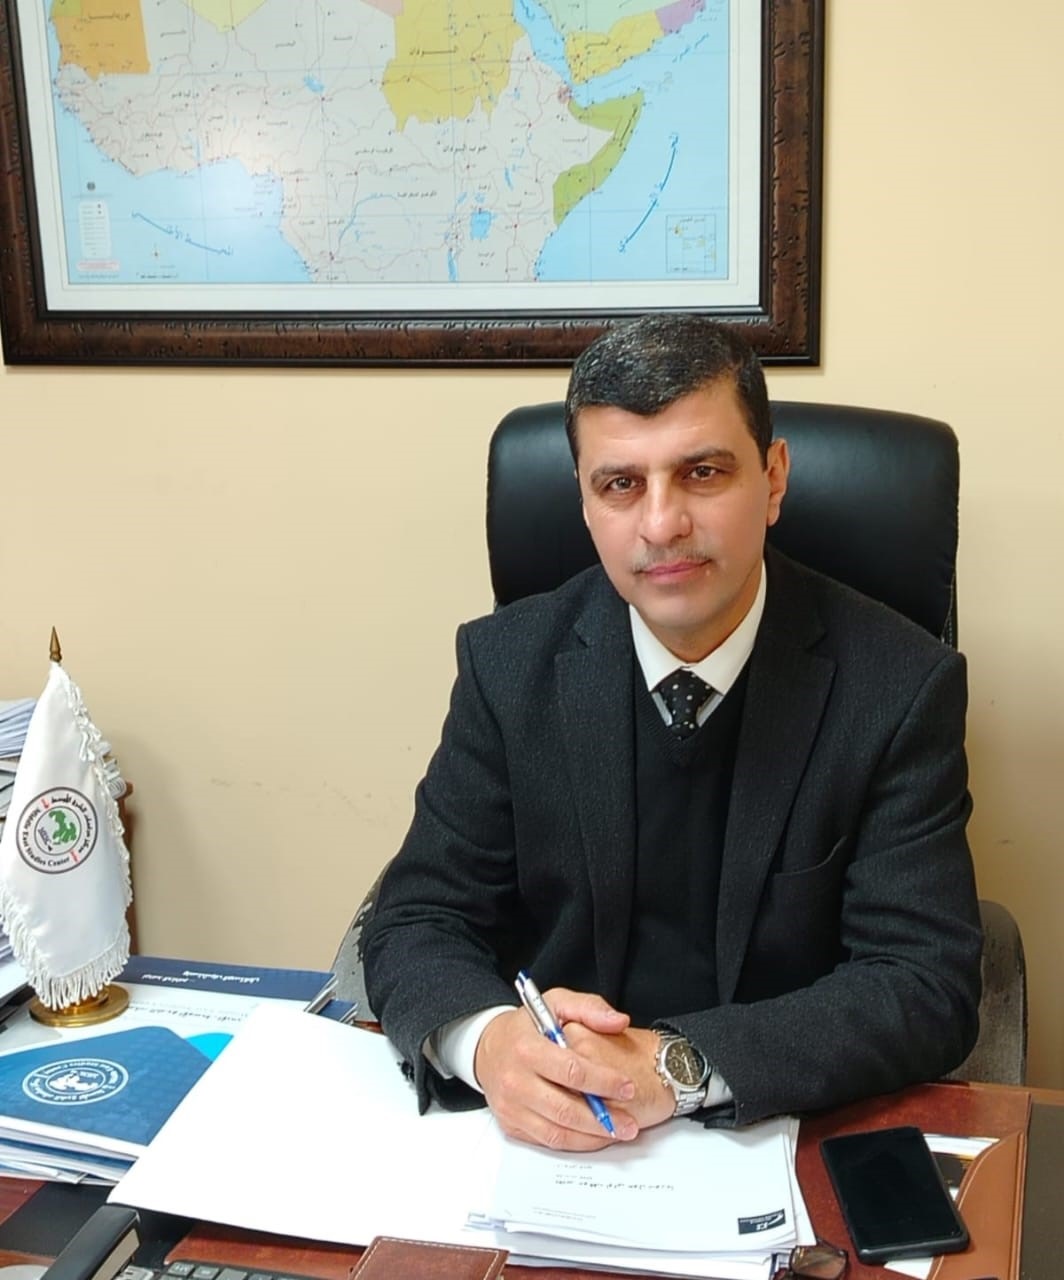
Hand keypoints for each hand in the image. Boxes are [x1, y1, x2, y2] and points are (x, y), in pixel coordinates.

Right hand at [473, 989, 666, 1150]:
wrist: (487, 1047)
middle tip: (630, 1123)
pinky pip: (547, 1141)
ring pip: (557, 1132)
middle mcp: (515, 1080)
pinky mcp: (510, 1124)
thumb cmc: (526, 1026)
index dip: (603, 1081)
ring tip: (618, 1133)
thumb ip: (590, 1008)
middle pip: (565, 1109)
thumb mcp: (556, 1002)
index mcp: (527, 1048)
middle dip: (602, 1119)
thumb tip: (618, 1021)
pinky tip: (594, 1137)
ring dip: (592, 1137)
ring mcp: (511, 1106)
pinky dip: (575, 1143)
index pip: (571, 1071)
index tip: (628, 1087)